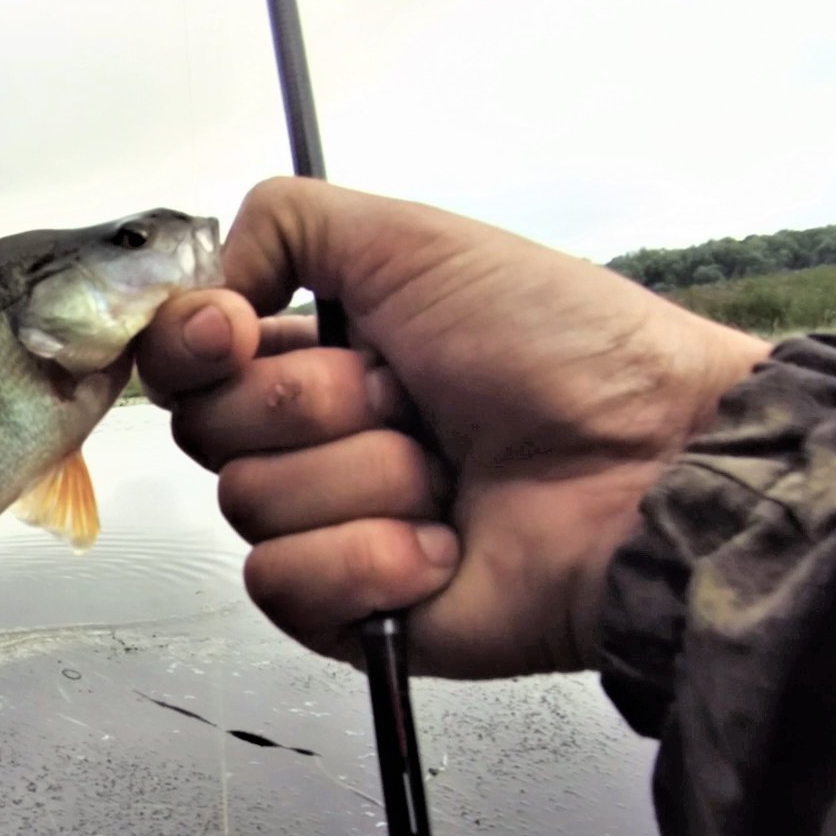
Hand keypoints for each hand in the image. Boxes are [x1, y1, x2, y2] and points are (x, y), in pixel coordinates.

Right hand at [137, 178, 771, 676]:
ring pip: (249, 504)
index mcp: (320, 351)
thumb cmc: (562, 349)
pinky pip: (283, 584)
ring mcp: (330, 526)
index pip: (185, 357)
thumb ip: (284, 224)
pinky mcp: (348, 611)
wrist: (650, 467)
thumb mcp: (414, 240)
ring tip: (448, 476)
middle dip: (314, 403)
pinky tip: (442, 545)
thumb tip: (202, 295)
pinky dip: (366, 558)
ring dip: (363, 478)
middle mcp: (315, 438)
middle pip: (209, 428)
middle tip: (410, 397)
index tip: (238, 330)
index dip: (194, 345)